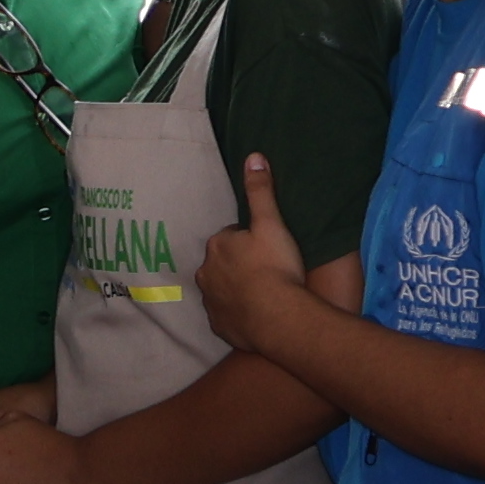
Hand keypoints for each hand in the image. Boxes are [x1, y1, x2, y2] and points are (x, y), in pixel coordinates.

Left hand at [196, 153, 317, 347]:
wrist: (278, 318)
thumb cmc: (275, 267)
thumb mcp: (271, 223)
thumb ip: (260, 191)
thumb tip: (253, 157)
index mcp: (216, 245)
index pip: (231, 236)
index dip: (251, 240)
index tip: (268, 248)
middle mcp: (206, 273)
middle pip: (223, 263)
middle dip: (240, 264)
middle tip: (268, 270)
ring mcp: (210, 302)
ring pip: (222, 289)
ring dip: (238, 288)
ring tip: (264, 293)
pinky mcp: (218, 326)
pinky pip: (227, 315)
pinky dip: (238, 313)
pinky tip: (257, 313)